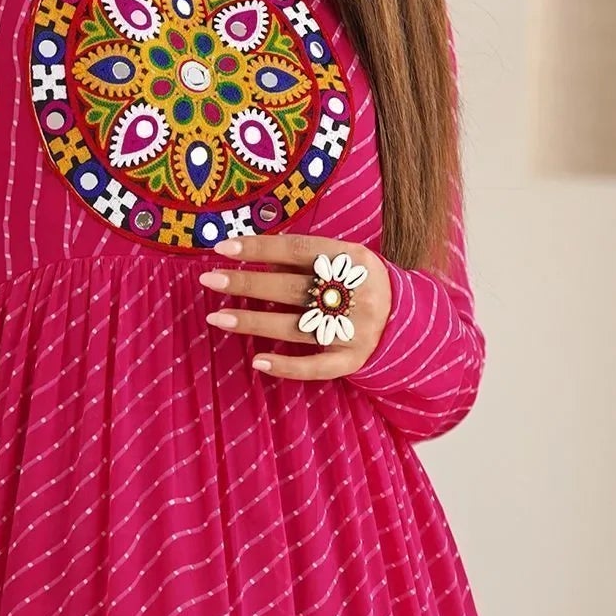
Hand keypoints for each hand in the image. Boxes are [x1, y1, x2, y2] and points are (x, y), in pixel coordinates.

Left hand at [199, 230, 390, 380]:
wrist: (406, 319)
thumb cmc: (360, 283)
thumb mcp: (345, 260)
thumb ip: (306, 256)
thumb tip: (254, 253)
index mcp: (353, 260)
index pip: (298, 250)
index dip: (260, 248)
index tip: (223, 248)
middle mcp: (355, 293)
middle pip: (291, 288)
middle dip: (247, 283)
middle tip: (208, 280)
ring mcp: (354, 330)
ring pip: (295, 327)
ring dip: (253, 322)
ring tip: (216, 317)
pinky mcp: (352, 360)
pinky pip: (315, 367)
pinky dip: (286, 366)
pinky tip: (257, 361)